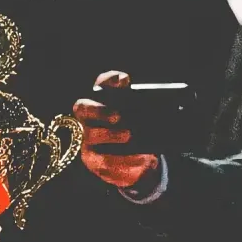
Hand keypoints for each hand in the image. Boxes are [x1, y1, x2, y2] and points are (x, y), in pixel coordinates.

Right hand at [72, 71, 160, 190]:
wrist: (137, 161)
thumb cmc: (139, 132)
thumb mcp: (144, 119)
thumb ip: (145, 111)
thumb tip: (157, 110)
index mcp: (103, 100)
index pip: (102, 84)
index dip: (109, 80)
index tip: (124, 80)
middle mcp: (90, 117)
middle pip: (83, 107)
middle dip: (100, 110)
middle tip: (118, 116)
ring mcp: (88, 138)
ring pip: (91, 134)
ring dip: (110, 135)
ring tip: (128, 136)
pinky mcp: (92, 159)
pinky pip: (102, 160)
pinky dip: (122, 159)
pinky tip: (138, 157)